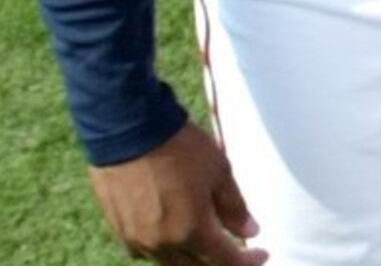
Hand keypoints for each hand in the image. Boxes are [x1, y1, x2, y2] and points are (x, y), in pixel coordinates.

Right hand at [85, 124, 262, 265]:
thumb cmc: (179, 147)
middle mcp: (164, 243)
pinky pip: (144, 252)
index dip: (247, 261)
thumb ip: (235, 207)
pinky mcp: (119, 229)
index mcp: (193, 230)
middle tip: (236, 253)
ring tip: (204, 244)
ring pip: (170, 262)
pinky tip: (171, 236)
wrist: (129, 129)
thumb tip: (249, 232)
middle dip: (220, 263)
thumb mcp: (219, 172)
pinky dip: (163, 250)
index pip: (226, 260)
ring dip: (191, 258)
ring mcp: (138, 239)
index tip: (261, 253)